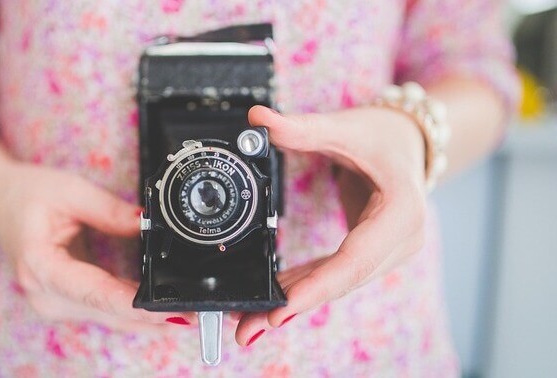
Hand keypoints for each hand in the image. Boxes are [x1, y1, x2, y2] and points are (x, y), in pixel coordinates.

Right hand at [0, 163, 196, 331]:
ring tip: (186, 314)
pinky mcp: (63, 303)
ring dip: (146, 319)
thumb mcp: (71, 190)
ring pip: (108, 318)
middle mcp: (44, 294)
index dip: (134, 305)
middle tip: (194, 313)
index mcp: (40, 266)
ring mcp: (52, 303)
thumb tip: (150, 226)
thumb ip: (111, 211)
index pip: (94, 293)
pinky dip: (131, 312)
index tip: (168, 311)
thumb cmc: (25, 194)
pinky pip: (103, 312)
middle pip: (107, 313)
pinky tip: (160, 312)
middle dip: (152, 317)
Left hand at [234, 105, 427, 344]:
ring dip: (295, 303)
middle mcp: (401, 240)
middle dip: (295, 305)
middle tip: (248, 327)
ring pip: (337, 284)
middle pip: (343, 281)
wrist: (411, 141)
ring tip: (250, 322)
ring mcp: (389, 251)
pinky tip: (275, 298)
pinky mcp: (373, 254)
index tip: (282, 309)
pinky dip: (305, 287)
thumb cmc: (384, 135)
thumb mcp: (346, 127)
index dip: (317, 287)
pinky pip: (336, 275)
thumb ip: (303, 128)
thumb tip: (258, 119)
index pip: (355, 259)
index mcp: (402, 212)